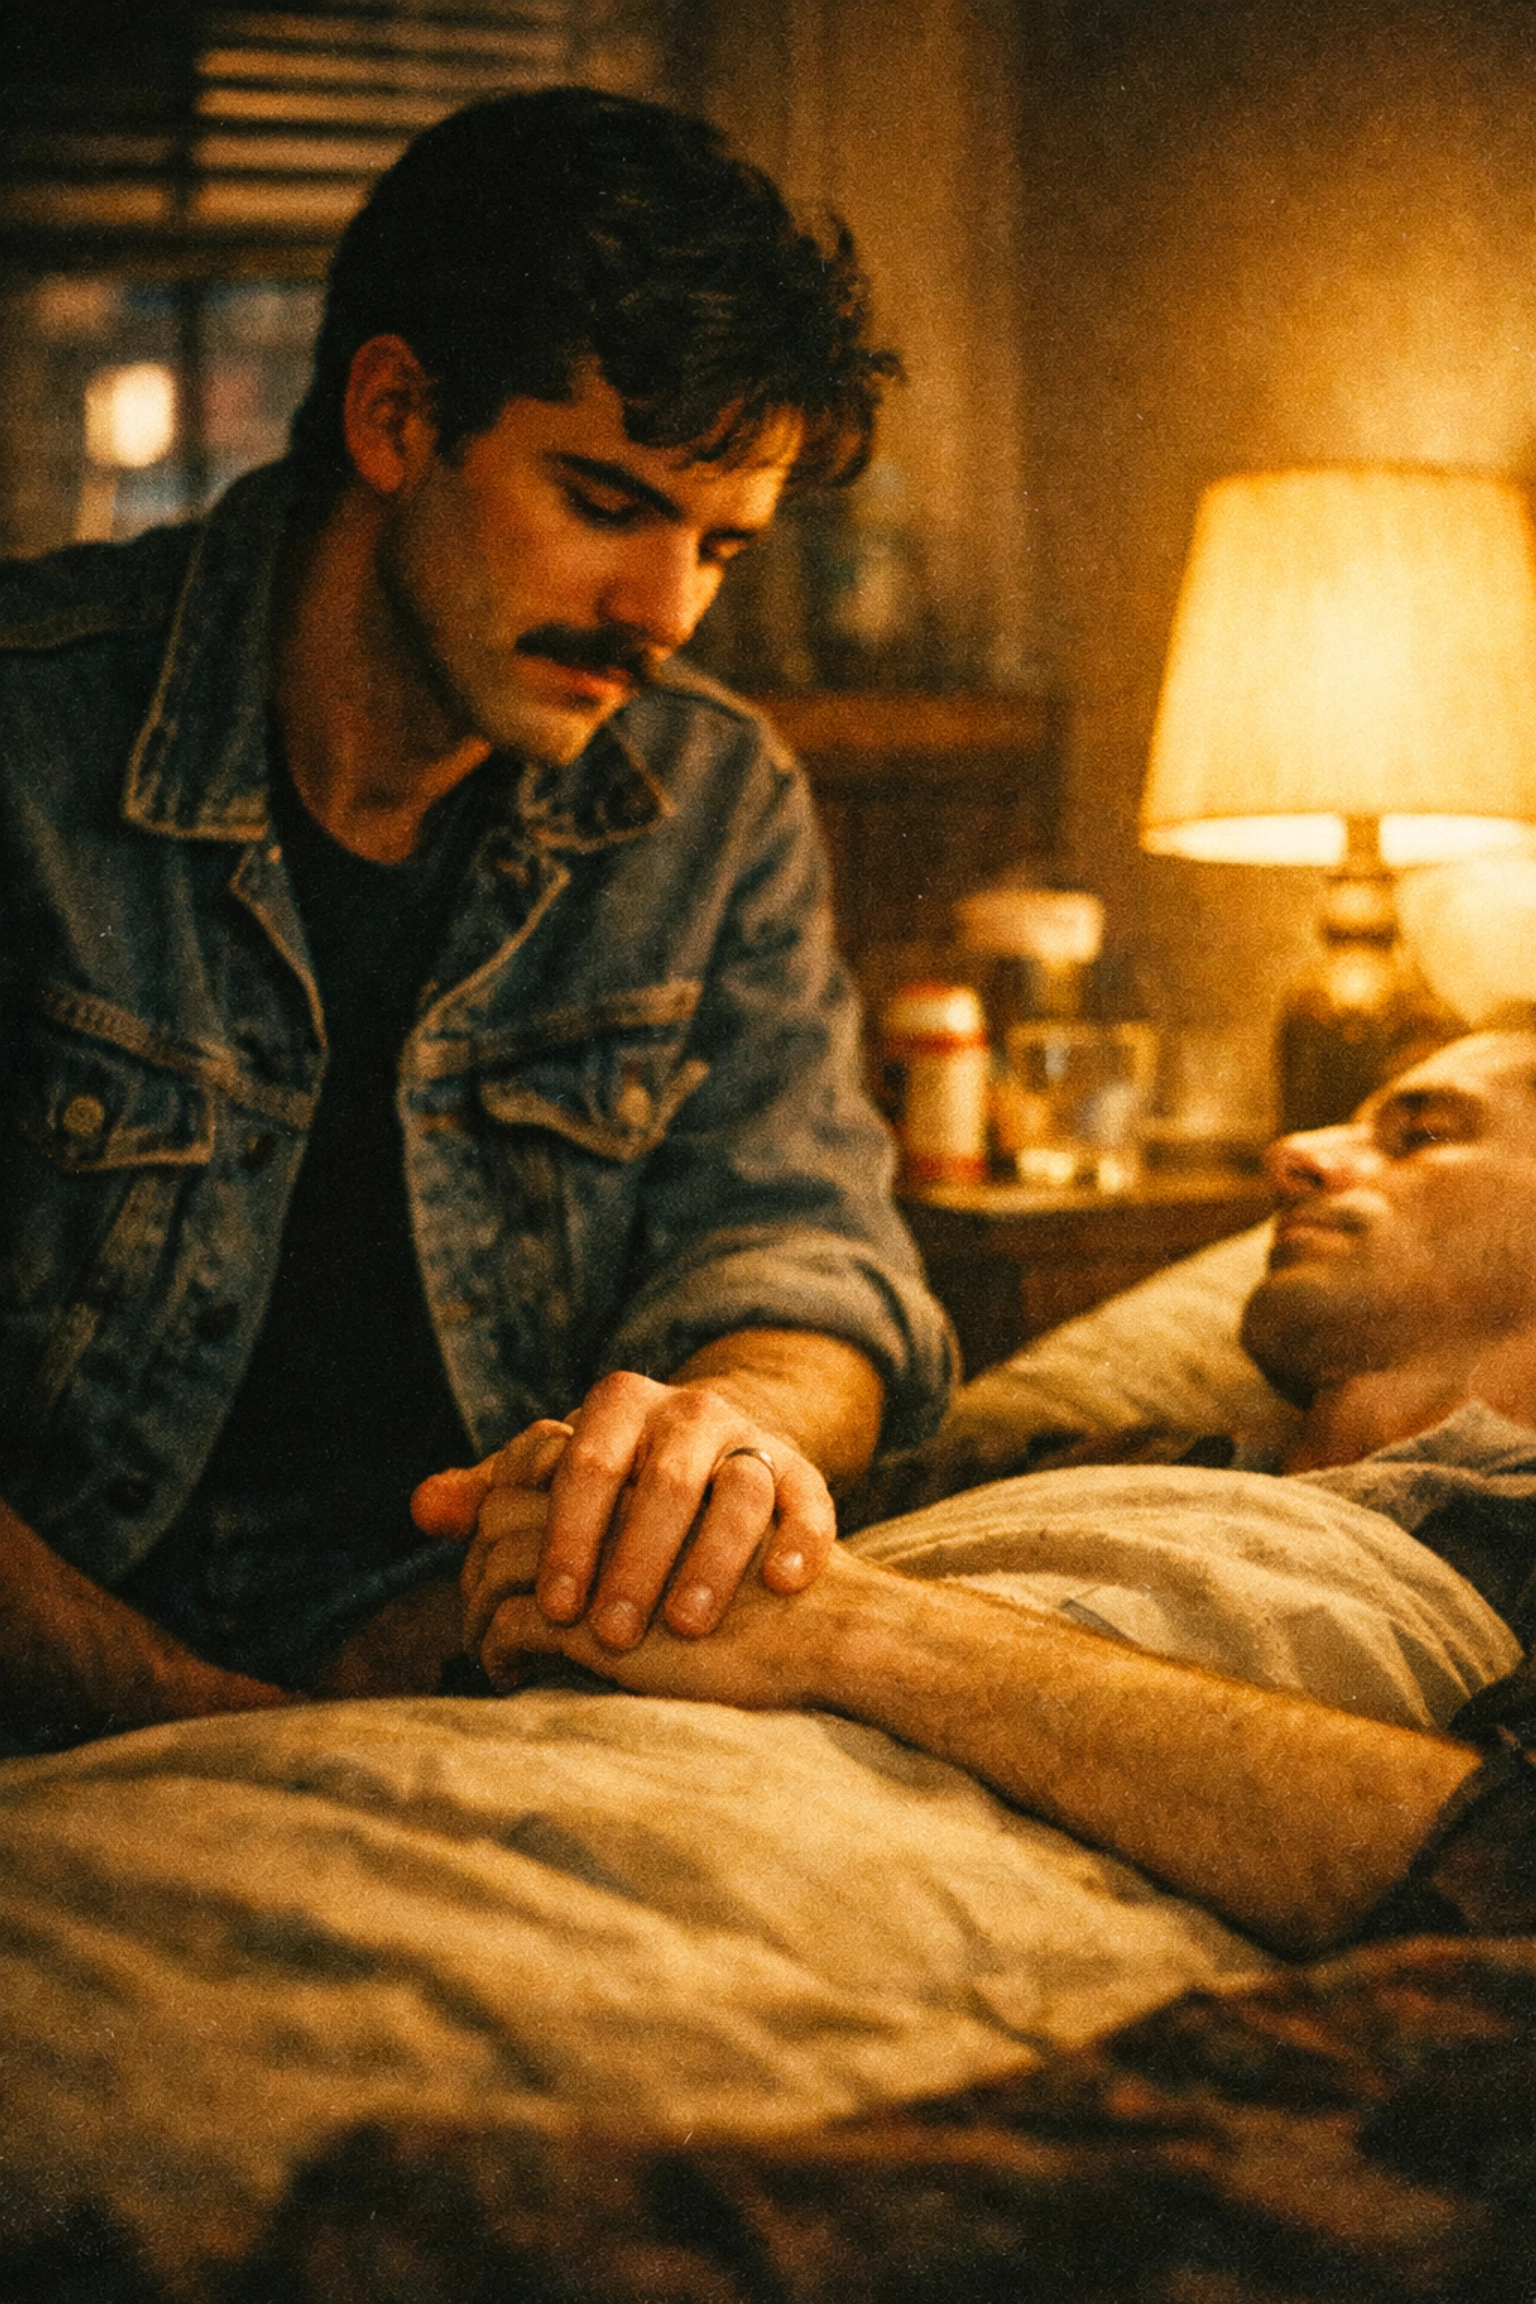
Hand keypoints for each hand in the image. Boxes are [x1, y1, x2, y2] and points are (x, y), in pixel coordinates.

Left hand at [414, 1371, 835, 1649]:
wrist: (721, 1489)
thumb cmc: (622, 1507)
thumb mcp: (562, 1494)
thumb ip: (499, 1499)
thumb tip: (424, 1508)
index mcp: (618, 1406)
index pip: (584, 1463)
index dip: (570, 1537)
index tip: (558, 1608)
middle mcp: (688, 1411)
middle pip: (661, 1481)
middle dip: (633, 1560)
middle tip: (611, 1631)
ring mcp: (751, 1442)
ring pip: (737, 1492)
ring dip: (710, 1560)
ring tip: (686, 1625)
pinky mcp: (805, 1478)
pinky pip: (810, 1503)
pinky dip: (799, 1540)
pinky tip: (779, 1584)